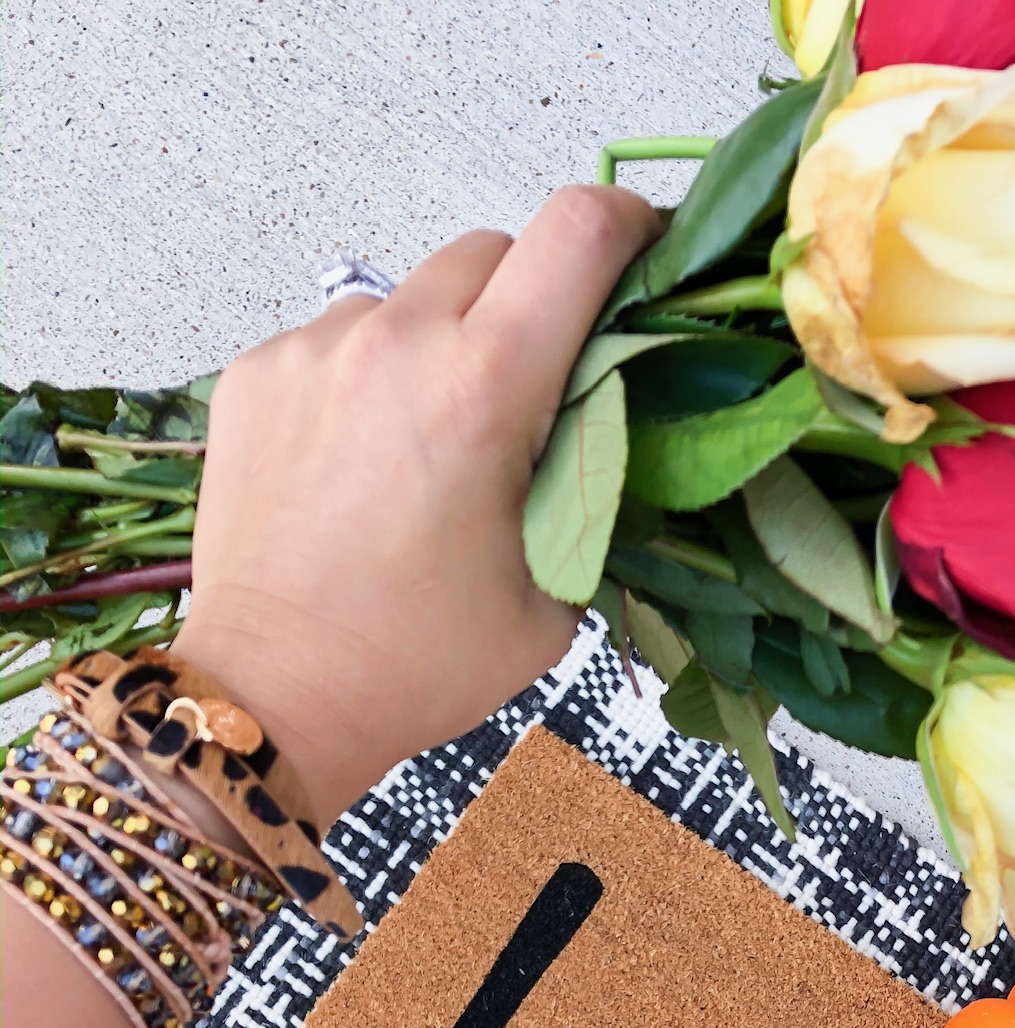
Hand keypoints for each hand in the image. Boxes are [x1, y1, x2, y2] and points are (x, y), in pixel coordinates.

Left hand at [173, 189, 657, 828]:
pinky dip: (370, 380)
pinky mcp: (257, 373)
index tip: (642, 252)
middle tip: (535, 386)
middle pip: (495, 250)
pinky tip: (365, 464)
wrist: (277, 698)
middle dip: (532, 299)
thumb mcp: (554, 595)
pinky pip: (339, 339)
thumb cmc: (419, 665)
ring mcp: (315, 350)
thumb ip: (590, 490)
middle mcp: (397, 344)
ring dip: (443, 343)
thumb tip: (605, 429)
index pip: (576, 231)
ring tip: (434, 443)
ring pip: (412, 298)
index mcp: (485, 389)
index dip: (625, 225)